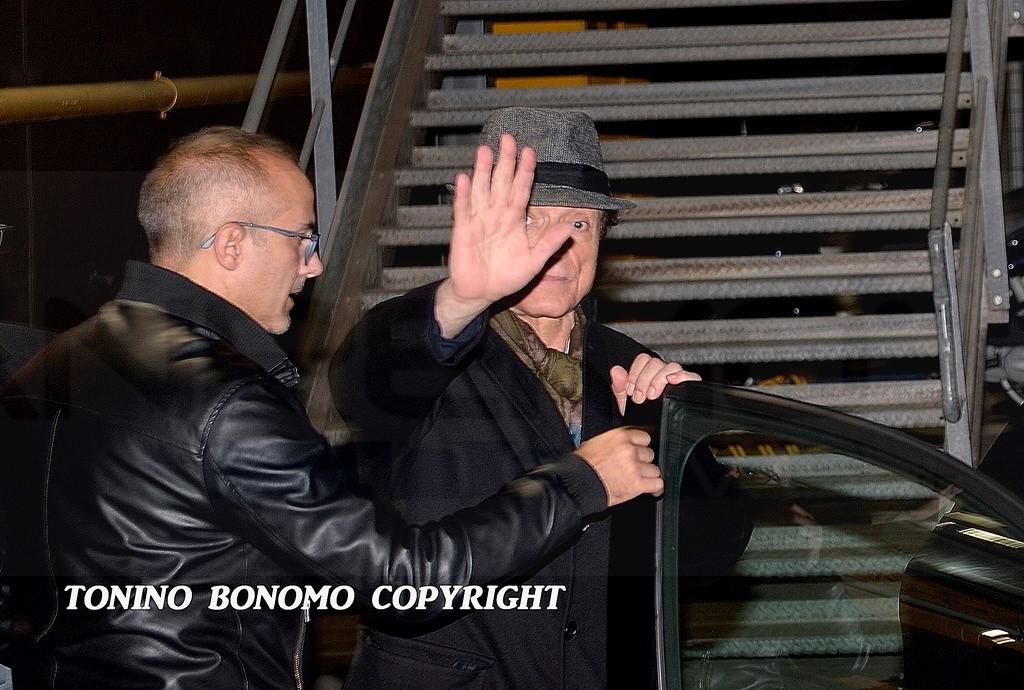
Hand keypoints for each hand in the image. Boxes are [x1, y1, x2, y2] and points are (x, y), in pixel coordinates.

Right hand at [434, 134, 574, 336]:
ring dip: (482, 171)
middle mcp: (497, 215)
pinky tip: (463, 178)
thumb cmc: (507, 277)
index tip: (530, 151)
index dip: (526, 171)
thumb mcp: (534, 262)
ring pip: (482, 190)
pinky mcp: (463, 231)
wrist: (482, 293)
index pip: (522, 189)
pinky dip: (463, 195)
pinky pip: (463, 210)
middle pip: (501, 182)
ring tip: (485, 150)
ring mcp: (479, 220)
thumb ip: (550, 244)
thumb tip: (571, 228)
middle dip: (504, 161)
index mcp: (515, 220)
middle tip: (507, 138)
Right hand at [575, 427, 661, 505]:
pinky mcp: (637, 484)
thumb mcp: (596, 443)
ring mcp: (634, 467)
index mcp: (620, 437)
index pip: (645, 437)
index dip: (641, 446)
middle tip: (633, 468)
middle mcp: (629, 450)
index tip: (640, 452)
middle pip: (650, 453)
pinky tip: (650, 489)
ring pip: (654, 469)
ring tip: (638, 479)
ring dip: (648, 475)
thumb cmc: (582, 466)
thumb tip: (626, 444)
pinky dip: (655, 488)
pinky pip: (657, 484)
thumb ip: (615, 442)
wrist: (577, 484)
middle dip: (643, 461)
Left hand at [610, 354, 701, 415]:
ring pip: (671, 366)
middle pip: (656, 362)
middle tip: (640, 397)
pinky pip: (690, 376)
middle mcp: (662, 374)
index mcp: (647, 373)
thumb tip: (616, 370)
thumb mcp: (625, 403)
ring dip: (659, 380)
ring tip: (652, 396)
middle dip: (644, 380)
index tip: (630, 389)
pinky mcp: (688, 387)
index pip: (644, 359)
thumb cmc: (640, 418)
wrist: (651, 435)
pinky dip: (681, 376)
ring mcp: (676, 379)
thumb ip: (619, 386)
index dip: (635, 373)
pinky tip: (672, 381)